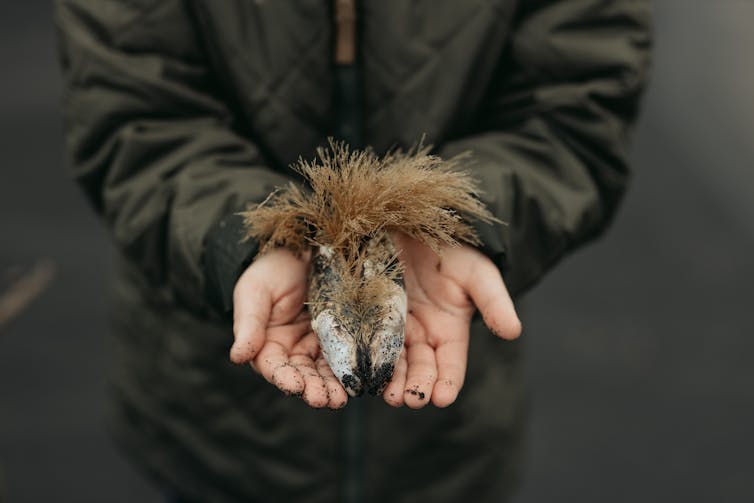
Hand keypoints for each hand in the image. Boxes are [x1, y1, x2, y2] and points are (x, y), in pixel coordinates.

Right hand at [230, 248, 348, 408]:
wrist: (299, 248)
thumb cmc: (270, 270)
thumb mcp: (254, 293)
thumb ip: (249, 326)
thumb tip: (238, 357)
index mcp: (267, 345)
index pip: (274, 367)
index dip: (284, 378)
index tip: (294, 386)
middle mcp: (292, 351)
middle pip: (302, 375)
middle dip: (313, 389)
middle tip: (326, 400)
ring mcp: (316, 345)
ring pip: (324, 371)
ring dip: (333, 387)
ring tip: (342, 399)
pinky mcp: (338, 336)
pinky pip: (345, 356)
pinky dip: (350, 369)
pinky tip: (360, 379)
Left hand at [381, 233, 521, 408]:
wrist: (420, 221)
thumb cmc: (456, 250)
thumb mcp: (479, 274)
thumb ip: (494, 303)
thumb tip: (514, 332)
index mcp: (449, 332)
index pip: (450, 366)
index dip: (447, 383)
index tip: (441, 398)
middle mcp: (420, 335)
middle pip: (419, 369)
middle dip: (416, 387)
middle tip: (409, 400)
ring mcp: (392, 326)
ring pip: (392, 362)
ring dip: (390, 381)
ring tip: (388, 394)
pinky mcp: (368, 314)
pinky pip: (365, 339)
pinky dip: (364, 357)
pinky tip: (360, 369)